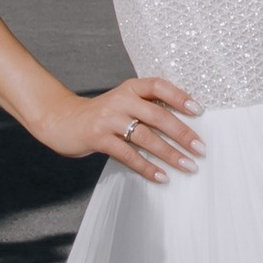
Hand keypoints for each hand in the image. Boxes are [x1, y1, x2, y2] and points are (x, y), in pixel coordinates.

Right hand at [52, 75, 201, 182]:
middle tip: (200, 148)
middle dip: (182, 133)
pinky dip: (147, 167)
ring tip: (188, 166)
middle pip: (157, 115)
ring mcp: (108, 119)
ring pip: (145, 137)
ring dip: (170, 154)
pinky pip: (128, 155)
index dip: (179, 96)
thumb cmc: (100, 114)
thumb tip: (183, 124)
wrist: (61, 120)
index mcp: (129, 88)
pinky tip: (161, 176)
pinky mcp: (98, 138)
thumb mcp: (122, 102)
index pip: (158, 86)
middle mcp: (120, 100)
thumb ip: (146, 107)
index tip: (198, 110)